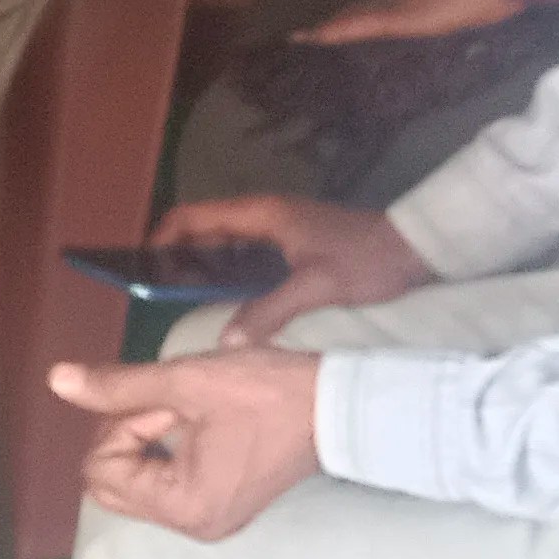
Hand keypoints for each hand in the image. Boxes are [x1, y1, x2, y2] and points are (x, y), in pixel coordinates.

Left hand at [50, 346, 323, 540]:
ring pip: (136, 482)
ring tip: (191, 411)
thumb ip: (117, 385)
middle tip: (169, 404)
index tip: (163, 401)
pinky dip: (167, 450)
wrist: (338, 405)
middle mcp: (193, 526)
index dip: (119, 426)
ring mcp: (209, 520)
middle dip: (126, 436)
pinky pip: (165, 483)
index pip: (101, 470)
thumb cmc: (266, 391)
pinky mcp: (221, 506)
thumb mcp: (184, 381)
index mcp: (183, 506)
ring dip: (147, 440)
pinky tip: (198, 423)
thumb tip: (56, 380)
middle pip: (112, 483)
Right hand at [147, 192, 433, 346]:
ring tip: (178, 299)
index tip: (141, 266)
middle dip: (175, 254)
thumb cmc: (366, 261)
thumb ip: (269, 311)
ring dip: (200, 265)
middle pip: (204, 229)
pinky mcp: (291, 245)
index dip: (162, 237)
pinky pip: (243, 256)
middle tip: (154, 291)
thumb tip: (226, 342)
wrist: (417, 250)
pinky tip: (221, 302)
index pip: (194, 216)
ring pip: (224, 243)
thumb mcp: (317, 288)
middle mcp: (264, 217)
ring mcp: (278, 229)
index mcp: (262, 215)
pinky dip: (224, 272)